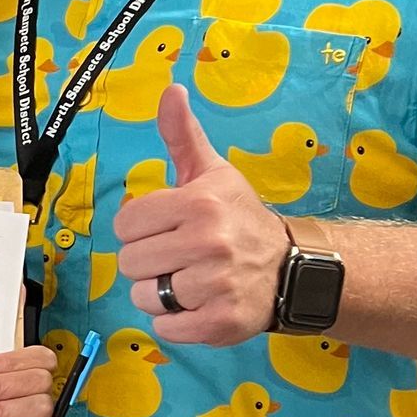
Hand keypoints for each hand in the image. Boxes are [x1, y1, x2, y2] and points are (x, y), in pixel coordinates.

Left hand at [114, 84, 289, 345]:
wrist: (290, 268)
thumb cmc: (239, 217)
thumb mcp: (213, 173)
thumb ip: (182, 135)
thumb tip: (170, 89)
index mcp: (199, 204)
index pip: (126, 225)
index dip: (140, 230)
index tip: (166, 229)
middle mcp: (209, 242)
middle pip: (130, 263)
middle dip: (148, 263)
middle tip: (179, 258)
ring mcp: (216, 285)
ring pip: (145, 297)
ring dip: (161, 295)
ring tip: (190, 282)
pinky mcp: (221, 323)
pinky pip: (165, 328)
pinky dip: (176, 322)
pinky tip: (199, 304)